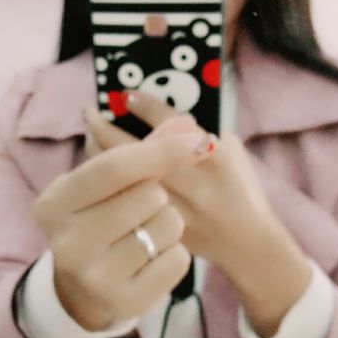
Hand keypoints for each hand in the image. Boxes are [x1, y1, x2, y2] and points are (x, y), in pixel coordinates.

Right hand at [33, 130, 215, 330]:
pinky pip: (179, 258)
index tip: (196, 139)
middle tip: (137, 210)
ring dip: (168, 222)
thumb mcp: (98, 185)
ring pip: (169, 223)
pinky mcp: (126, 302)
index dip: (159, 150)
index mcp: (53, 204)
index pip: (113, 168)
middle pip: (149, 194)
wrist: (84, 286)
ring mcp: (95, 277)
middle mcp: (68, 243)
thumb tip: (187, 130)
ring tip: (144, 234)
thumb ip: (138, 154)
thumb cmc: (97, 219)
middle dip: (157, 194)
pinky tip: (152, 259)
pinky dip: (175, 252)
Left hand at [86, 93, 311, 337]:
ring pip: (120, 173)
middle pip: (129, 147)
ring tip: (91, 136)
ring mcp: (167, 202)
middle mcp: (183, 177)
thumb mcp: (232, 151)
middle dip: (103, 125)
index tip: (125, 95)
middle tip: (90, 112)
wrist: (247, 243)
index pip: (165, 121)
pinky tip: (101, 170)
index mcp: (207, 152)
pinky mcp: (156, 222)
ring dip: (99, 151)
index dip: (141, 104)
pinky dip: (109, 180)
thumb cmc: (243, 192)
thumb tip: (167, 120)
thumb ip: (202, 133)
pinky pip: (122, 196)